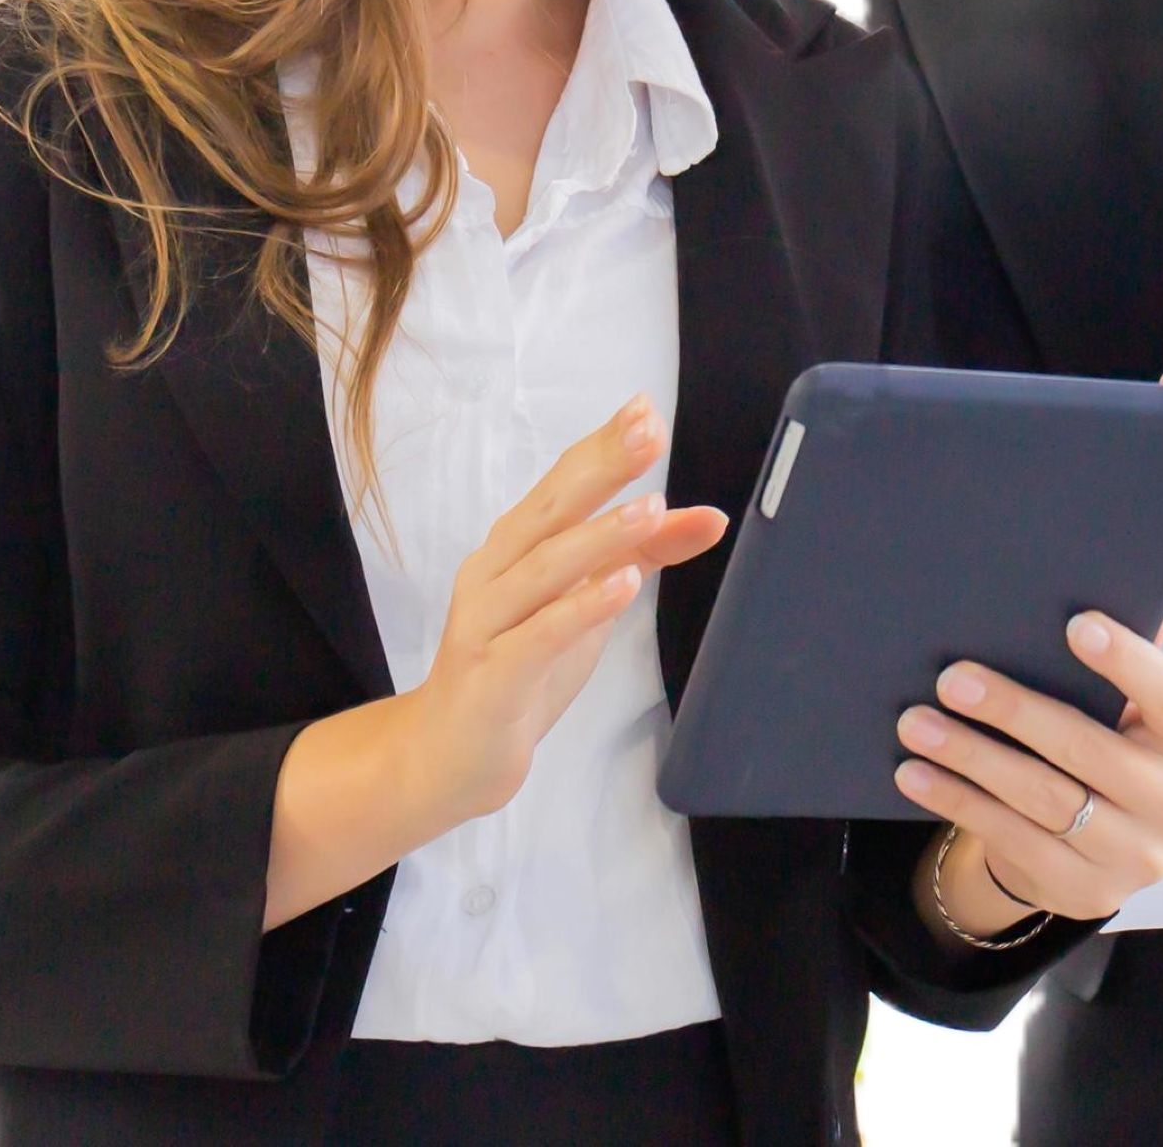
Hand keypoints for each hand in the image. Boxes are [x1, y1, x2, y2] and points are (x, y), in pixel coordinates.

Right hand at [405, 393, 730, 825]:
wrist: (452, 754)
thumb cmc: (520, 665)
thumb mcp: (589, 602)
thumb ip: (643, 554)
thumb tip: (711, 516)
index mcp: (515, 546)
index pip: (563, 484)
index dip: (603, 446)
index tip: (645, 409)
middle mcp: (494, 572)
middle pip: (551, 510)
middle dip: (602, 467)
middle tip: (648, 431)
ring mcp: (487, 622)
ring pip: (545, 568)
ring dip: (598, 536)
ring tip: (650, 509)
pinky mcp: (492, 675)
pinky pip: (538, 636)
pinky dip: (579, 609)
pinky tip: (621, 586)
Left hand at [895, 611, 1162, 938]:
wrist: (1102, 855)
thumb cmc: (1110, 755)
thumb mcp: (1127, 716)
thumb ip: (1122, 664)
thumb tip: (1097, 584)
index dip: (1127, 661)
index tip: (1074, 624)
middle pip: (1088, 749)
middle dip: (1013, 710)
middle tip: (952, 678)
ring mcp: (1136, 859)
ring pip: (1041, 798)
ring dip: (971, 756)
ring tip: (917, 724)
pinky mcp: (1086, 892)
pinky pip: (1012, 839)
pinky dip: (959, 801)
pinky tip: (918, 774)